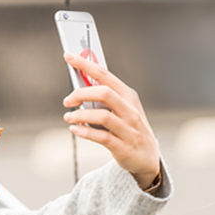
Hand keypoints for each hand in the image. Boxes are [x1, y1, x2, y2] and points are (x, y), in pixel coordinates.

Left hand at [62, 52, 160, 189]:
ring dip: (80, 115)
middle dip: (81, 93)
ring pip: (102, 116)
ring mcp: (128, 129)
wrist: (147, 157)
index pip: (105, 75)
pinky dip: (85, 132)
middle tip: (68, 100)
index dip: (86, 64)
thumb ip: (105, 99)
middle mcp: (130, 110)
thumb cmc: (129, 129)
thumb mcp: (122, 109)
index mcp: (128, 96)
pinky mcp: (123, 147)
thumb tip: (79, 88)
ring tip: (69, 117)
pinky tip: (75, 129)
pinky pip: (101, 137)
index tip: (69, 57)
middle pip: (104, 93)